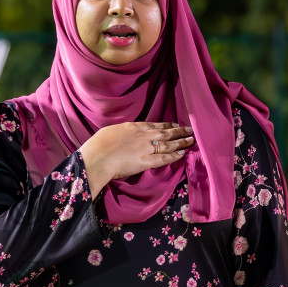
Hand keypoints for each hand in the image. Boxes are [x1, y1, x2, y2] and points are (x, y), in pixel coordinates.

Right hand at [79, 122, 193, 195]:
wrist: (97, 159)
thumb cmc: (97, 145)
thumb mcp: (110, 131)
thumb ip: (121, 132)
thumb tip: (124, 134)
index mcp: (133, 127)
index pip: (154, 125)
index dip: (166, 125)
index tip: (174, 124)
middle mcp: (143, 135)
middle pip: (166, 132)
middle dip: (179, 131)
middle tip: (191, 130)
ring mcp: (146, 148)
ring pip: (168, 144)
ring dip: (181, 142)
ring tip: (191, 141)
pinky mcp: (146, 161)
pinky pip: (164, 158)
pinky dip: (174, 156)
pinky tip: (182, 154)